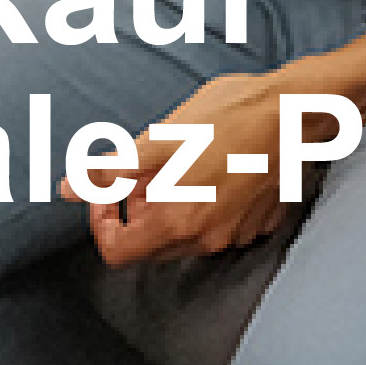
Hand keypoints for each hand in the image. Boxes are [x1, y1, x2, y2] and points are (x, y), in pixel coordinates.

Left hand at [81, 59, 341, 268]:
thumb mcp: (160, 137)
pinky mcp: (257, 223)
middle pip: (149, 246)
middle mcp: (208, 240)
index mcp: (178, 222)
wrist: (296, 111)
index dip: (101, 221)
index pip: (117, 253)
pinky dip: (201, 203)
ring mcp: (236, 234)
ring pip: (183, 235)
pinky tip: (210, 164)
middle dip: (135, 209)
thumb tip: (68, 188)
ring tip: (177, 159)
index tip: (107, 187)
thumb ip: (112, 170)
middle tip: (141, 166)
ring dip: (167, 205)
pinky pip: (215, 225)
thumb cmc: (229, 116)